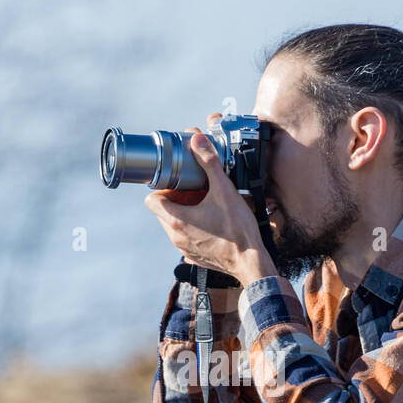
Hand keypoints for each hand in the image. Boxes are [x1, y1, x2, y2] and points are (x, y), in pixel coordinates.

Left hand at [144, 117, 276, 286]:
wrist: (251, 263)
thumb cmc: (237, 231)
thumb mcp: (224, 190)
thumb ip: (209, 162)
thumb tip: (198, 140)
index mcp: (176, 220)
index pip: (151, 200)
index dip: (162, 189)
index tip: (177, 184)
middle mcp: (175, 236)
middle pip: (163, 212)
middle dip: (175, 199)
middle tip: (195, 191)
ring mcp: (184, 249)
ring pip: (175, 225)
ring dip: (185, 213)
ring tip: (205, 206)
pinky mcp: (195, 257)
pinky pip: (187, 239)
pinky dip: (194, 229)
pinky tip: (212, 223)